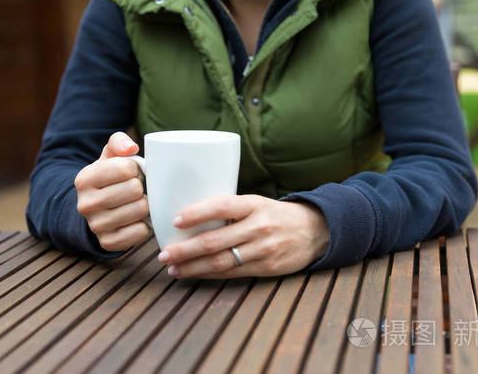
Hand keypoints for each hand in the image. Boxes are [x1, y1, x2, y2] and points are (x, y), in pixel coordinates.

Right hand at [74, 131, 149, 251]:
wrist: (96, 208)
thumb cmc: (109, 177)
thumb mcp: (110, 155)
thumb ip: (119, 142)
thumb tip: (131, 148)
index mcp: (85, 179)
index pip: (124, 169)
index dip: (134, 169)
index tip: (130, 173)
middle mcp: (86, 204)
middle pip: (134, 190)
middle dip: (140, 187)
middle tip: (135, 189)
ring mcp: (96, 225)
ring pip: (139, 210)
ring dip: (144, 205)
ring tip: (136, 202)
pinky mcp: (108, 242)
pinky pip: (140, 231)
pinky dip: (143, 225)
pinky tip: (135, 219)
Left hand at [157, 194, 329, 278]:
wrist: (314, 231)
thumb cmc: (274, 214)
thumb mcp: (256, 203)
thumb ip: (229, 209)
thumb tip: (188, 215)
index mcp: (254, 205)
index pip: (222, 206)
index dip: (197, 213)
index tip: (175, 220)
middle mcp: (258, 227)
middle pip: (215, 241)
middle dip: (185, 250)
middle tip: (163, 254)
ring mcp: (262, 249)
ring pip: (220, 262)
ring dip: (192, 267)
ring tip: (172, 268)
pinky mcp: (265, 268)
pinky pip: (231, 273)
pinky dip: (208, 274)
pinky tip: (192, 273)